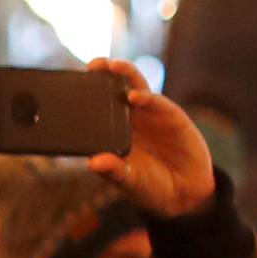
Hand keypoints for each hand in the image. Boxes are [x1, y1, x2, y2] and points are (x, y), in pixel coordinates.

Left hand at [83, 58, 214, 218]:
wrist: (185, 193)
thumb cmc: (150, 187)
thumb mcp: (129, 182)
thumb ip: (114, 172)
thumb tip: (94, 163)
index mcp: (114, 132)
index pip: (97, 108)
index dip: (87, 94)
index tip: (71, 83)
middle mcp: (130, 119)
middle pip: (115, 90)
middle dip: (104, 75)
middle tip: (93, 64)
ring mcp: (151, 115)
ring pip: (136, 88)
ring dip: (125, 75)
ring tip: (112, 66)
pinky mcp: (171, 116)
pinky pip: (158, 102)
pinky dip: (147, 97)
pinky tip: (135, 96)